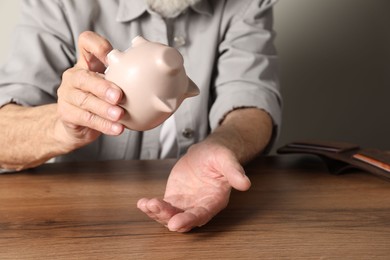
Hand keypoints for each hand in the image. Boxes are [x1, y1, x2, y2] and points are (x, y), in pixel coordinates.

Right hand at [56, 31, 124, 148]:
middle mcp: (74, 76)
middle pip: (83, 77)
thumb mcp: (111, 84)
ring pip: (85, 100)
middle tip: (119, 96)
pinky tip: (117, 128)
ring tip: (120, 114)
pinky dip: (104, 125)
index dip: (96, 45)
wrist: (76, 125)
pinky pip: (86, 119)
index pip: (86, 43)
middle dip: (102, 87)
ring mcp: (67, 95)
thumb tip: (161, 76)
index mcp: (86, 64)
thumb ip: (127, 78)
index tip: (110, 56)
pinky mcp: (66, 113)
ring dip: (104, 109)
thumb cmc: (99, 100)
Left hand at [137, 141, 250, 231]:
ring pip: (170, 216)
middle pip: (183, 219)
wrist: (207, 153)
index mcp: (214, 200)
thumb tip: (245, 183)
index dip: (189, 220)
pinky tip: (142, 203)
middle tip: (154, 208)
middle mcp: (199, 206)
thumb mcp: (226, 159)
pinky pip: (162, 207)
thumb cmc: (219, 156)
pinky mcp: (174, 199)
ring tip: (146, 204)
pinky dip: (151, 207)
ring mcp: (186, 204)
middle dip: (168, 217)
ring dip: (157, 213)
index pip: (202, 214)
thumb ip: (234, 171)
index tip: (175, 223)